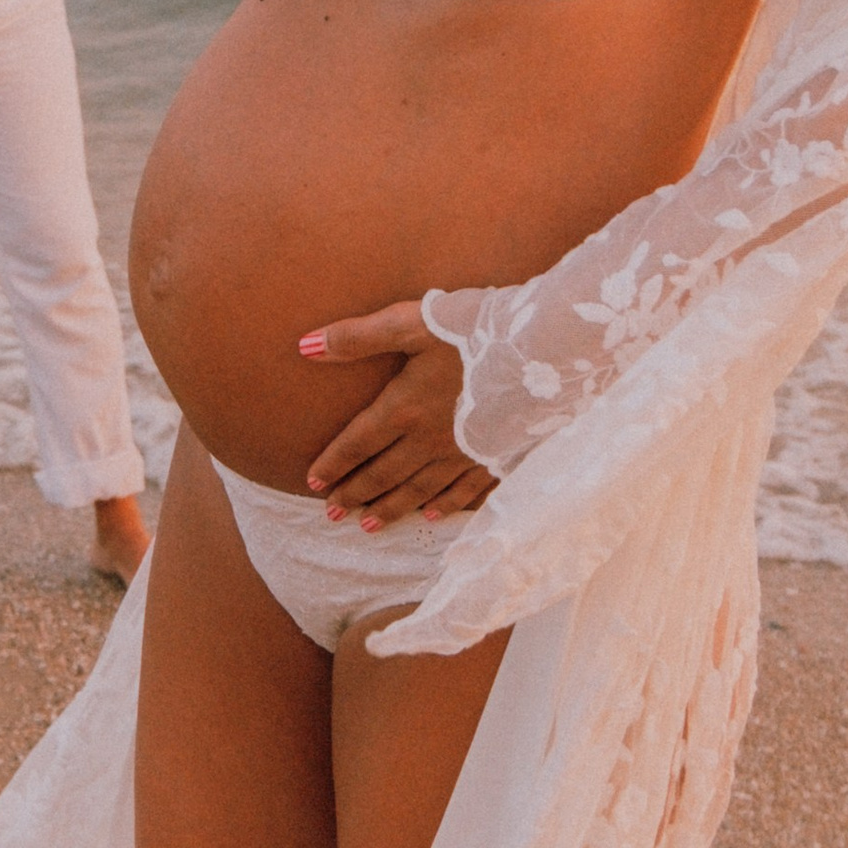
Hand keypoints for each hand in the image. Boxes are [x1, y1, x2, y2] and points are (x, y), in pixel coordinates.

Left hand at [296, 304, 496, 531]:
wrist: (542, 351)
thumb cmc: (472, 330)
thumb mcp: (410, 322)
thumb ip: (358, 337)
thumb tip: (305, 347)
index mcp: (404, 408)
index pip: (358, 443)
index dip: (333, 463)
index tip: (313, 483)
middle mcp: (429, 440)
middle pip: (384, 474)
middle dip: (355, 494)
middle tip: (332, 513)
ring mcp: (462, 453)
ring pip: (418, 489)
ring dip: (391, 508)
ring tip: (368, 525)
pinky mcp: (494, 456)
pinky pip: (463, 491)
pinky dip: (444, 505)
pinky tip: (432, 515)